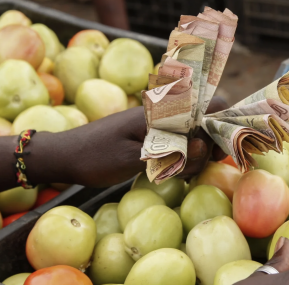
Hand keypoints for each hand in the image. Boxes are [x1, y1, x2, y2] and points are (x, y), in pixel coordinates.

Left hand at [34, 97, 228, 187]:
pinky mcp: (155, 138)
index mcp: (163, 111)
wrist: (65, 156)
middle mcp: (166, 114)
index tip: (216, 153)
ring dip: (195, 158)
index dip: (224, 126)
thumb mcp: (133, 159)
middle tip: (191, 169)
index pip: (211, 104)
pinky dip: (184, 161)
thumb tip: (204, 145)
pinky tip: (174, 175)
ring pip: (196, 138)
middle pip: (208, 124)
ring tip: (177, 174)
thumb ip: (172, 152)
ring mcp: (161, 126)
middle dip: (208, 149)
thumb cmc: (95, 157)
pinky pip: (181, 146)